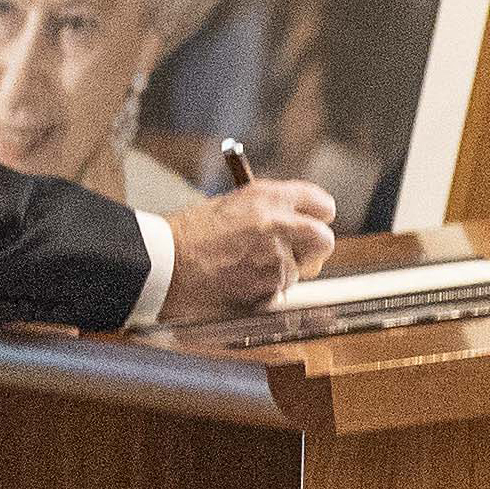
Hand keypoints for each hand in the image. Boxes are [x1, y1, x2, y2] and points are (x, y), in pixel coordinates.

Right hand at [158, 177, 339, 321]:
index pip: (321, 203)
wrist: (164, 263)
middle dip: (314, 248)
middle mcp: (279, 224)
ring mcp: (276, 259)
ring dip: (281, 273)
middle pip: (324, 239)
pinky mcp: (268, 288)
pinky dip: (266, 292)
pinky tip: (239, 283)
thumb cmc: (189, 234)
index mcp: (269, 196)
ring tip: (245, 269)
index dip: (319, 215)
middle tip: (298, 253)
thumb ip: (269, 211)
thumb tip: (295, 223)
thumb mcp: (232, 205)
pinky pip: (279, 292)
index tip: (314, 222)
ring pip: (299, 271)